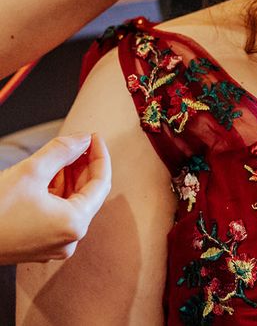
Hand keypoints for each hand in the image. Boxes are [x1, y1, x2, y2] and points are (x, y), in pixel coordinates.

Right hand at [0, 133, 110, 263]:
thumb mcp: (31, 171)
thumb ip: (63, 150)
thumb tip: (83, 139)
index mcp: (74, 224)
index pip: (101, 183)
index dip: (100, 155)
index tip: (94, 135)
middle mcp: (69, 239)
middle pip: (88, 193)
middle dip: (84, 164)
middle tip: (79, 141)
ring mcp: (54, 245)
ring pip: (72, 202)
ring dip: (70, 176)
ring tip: (64, 152)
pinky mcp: (40, 244)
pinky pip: (58, 213)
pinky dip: (57, 192)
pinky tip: (51, 172)